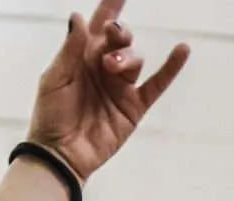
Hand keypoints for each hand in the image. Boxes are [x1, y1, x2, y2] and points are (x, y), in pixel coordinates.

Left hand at [27, 0, 188, 180]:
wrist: (59, 154)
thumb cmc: (50, 116)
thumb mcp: (54, 78)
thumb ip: (70, 48)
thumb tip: (78, 16)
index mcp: (83, 57)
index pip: (99, 24)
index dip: (111, 5)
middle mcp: (103, 68)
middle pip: (121, 38)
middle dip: (119, 33)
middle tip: (112, 34)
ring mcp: (120, 87)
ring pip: (135, 59)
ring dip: (126, 58)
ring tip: (112, 67)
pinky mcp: (133, 107)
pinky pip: (157, 84)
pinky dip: (171, 67)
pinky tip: (182, 49)